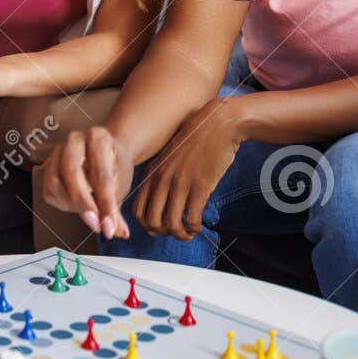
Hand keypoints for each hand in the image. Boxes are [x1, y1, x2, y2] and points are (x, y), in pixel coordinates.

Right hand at [40, 127, 132, 237]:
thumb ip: (116, 208)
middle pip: (71, 172)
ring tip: (90, 217)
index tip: (109, 227)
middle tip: (95, 225)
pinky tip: (77, 208)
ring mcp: (57, 152)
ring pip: (55, 182)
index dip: (105, 204)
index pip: (100, 174)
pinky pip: (49, 190)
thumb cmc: (114, 165)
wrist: (106, 152)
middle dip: (83, 203)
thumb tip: (118, 232)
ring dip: (72, 205)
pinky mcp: (47, 167)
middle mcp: (74, 140)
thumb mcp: (121, 182)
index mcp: (97, 137)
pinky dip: (63, 204)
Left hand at [130, 98, 240, 239]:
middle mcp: (163, 179)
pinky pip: (191, 218)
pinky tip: (199, 226)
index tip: (157, 228)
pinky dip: (194, 228)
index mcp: (153, 172)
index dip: (145, 224)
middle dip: (162, 233)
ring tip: (188, 234)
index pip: (137, 208)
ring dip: (180, 235)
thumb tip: (160, 197)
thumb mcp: (170, 155)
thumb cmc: (197, 139)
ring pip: (171, 224)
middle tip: (174, 233)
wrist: (219, 123)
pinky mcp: (200, 186)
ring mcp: (180, 183)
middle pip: (151, 220)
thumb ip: (162, 174)